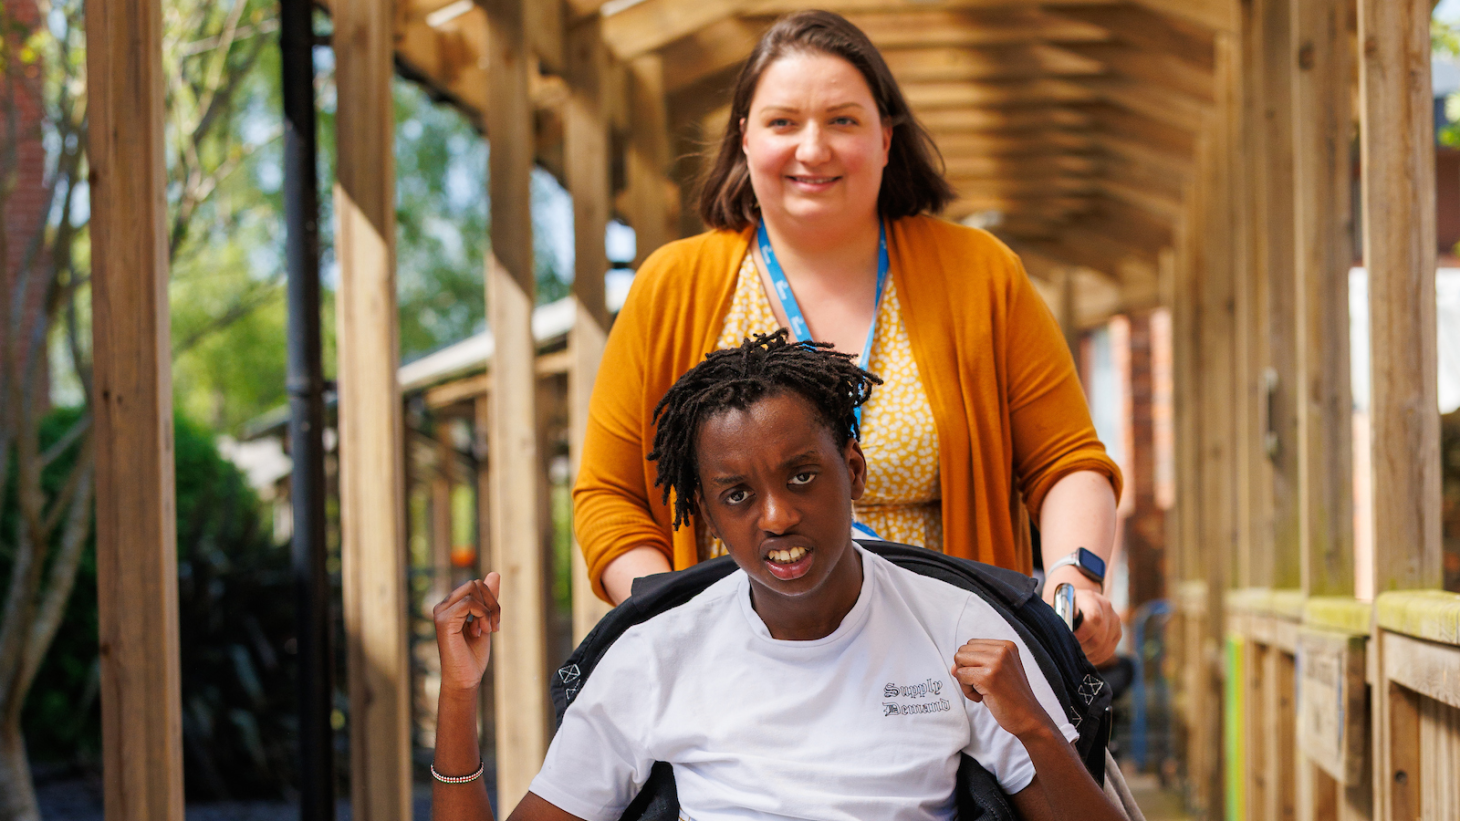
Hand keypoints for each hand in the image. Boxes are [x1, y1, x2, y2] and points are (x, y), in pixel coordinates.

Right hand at [432, 574, 500, 694]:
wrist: (464, 679)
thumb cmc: (472, 656)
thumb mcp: (486, 621)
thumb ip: (488, 599)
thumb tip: (494, 573)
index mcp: (452, 606)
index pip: (476, 585)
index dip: (492, 601)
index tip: (494, 624)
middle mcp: (444, 606)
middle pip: (476, 583)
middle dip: (493, 603)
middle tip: (494, 627)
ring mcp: (441, 612)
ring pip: (473, 588)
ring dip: (489, 610)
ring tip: (486, 630)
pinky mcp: (443, 620)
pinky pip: (469, 602)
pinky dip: (482, 615)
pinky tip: (479, 632)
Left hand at [951, 639, 1056, 740]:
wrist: (1028, 718)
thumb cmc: (1010, 698)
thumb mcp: (994, 674)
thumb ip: (975, 665)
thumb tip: (953, 667)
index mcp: (1007, 646)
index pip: (971, 644)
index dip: (971, 663)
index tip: (985, 678)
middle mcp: (1002, 650)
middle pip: (963, 651)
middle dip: (965, 670)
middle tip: (980, 687)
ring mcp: (996, 662)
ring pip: (959, 661)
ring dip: (964, 680)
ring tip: (981, 691)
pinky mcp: (987, 676)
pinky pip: (960, 676)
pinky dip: (966, 691)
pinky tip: (981, 698)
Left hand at [1042, 571, 1120, 665]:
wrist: (1078, 599)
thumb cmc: (1063, 604)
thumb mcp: (1057, 604)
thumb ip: (1057, 615)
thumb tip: (1057, 632)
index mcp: (1090, 598)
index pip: (1094, 619)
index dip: (1082, 635)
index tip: (1068, 642)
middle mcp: (1106, 607)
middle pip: (1099, 637)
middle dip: (1083, 649)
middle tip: (1069, 654)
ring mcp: (1114, 620)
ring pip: (1104, 647)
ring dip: (1089, 655)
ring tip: (1075, 656)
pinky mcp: (1117, 632)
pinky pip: (1108, 650)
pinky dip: (1096, 657)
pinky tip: (1085, 656)